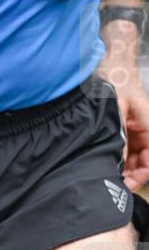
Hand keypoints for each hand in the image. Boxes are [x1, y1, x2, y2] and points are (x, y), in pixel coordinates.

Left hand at [98, 21, 148, 189]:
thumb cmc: (115, 81)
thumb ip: (121, 134)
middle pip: (144, 159)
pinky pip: (125, 146)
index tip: (128, 185)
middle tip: (115, 185)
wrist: (108, 63)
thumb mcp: (116, 109)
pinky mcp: (125, 126)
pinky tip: (105, 163)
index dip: (143, 174)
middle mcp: (145, 128)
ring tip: (108, 177)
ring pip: (134, 155)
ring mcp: (135, 128)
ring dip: (124, 167)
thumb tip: (118, 159)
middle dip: (132, 174)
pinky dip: (118, 156)